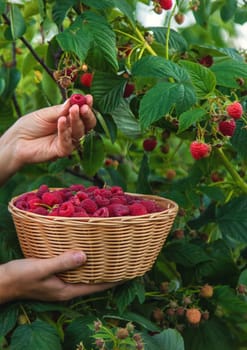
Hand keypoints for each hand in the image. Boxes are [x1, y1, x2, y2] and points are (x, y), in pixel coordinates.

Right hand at [0, 251, 117, 303]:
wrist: (2, 282)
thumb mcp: (41, 268)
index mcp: (67, 290)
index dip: (114, 280)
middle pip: (94, 281)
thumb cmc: (20, 277)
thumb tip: (84, 256)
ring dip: (97, 266)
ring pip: (85, 274)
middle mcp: (67, 288)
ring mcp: (61, 282)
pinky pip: (75, 268)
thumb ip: (62, 262)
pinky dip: (84, 261)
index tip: (130, 272)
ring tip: (111, 255)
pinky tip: (86, 252)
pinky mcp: (55, 275)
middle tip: (124, 259)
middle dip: (109, 272)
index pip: (97, 286)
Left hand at [13, 95, 95, 163]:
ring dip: (77, 121)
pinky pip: (68, 143)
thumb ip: (59, 110)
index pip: (82, 114)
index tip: (89, 98)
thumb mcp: (44, 114)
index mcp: (68, 120)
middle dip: (87, 115)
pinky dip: (65, 131)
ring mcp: (67, 142)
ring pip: (79, 133)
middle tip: (84, 107)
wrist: (16, 141)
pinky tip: (61, 121)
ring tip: (73, 110)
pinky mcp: (61, 152)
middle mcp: (70, 131)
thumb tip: (73, 101)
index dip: (87, 106)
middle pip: (87, 125)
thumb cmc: (29, 126)